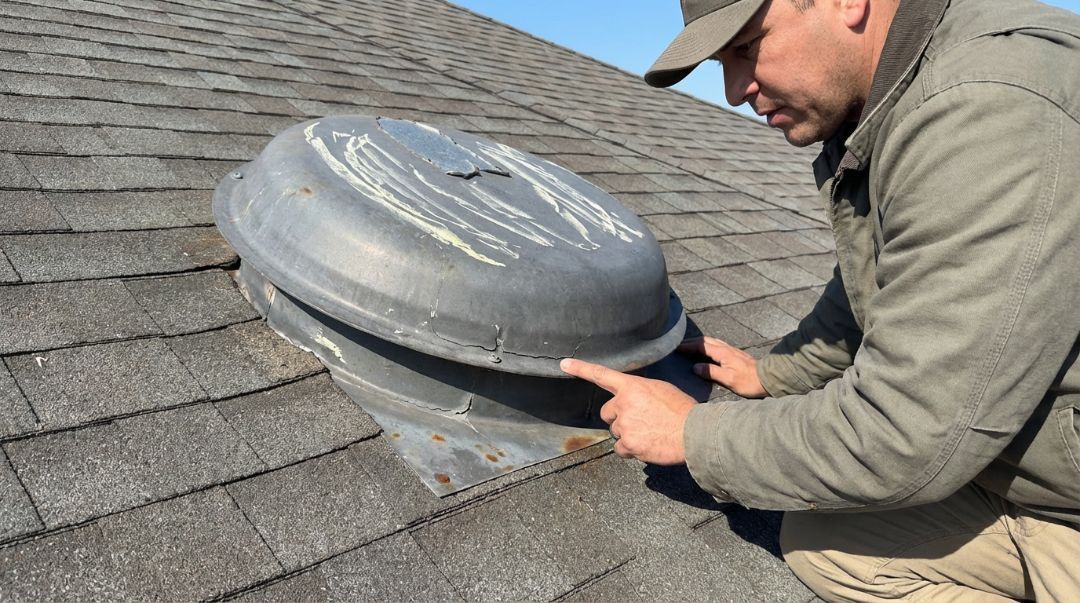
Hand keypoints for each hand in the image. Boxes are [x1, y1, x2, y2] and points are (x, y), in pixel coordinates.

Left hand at [560, 358, 694, 464]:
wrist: (694, 433)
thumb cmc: (682, 410)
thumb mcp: (661, 390)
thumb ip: (641, 392)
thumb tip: (634, 399)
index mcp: (632, 386)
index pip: (601, 374)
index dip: (581, 368)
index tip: (563, 364)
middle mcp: (624, 404)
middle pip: (608, 413)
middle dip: (619, 418)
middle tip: (642, 421)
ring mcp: (624, 425)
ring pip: (616, 432)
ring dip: (628, 434)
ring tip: (650, 434)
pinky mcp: (628, 444)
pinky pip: (621, 449)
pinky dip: (631, 450)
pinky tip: (648, 445)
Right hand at [678, 336, 766, 397]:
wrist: (767, 379)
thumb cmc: (748, 381)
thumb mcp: (728, 379)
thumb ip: (711, 372)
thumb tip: (695, 367)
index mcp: (723, 353)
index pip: (701, 345)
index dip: (688, 346)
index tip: (676, 347)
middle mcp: (726, 348)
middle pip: (706, 340)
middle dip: (691, 341)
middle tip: (679, 345)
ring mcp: (731, 350)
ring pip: (712, 341)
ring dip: (699, 342)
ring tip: (690, 346)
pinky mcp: (735, 354)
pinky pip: (717, 345)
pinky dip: (707, 345)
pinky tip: (706, 351)